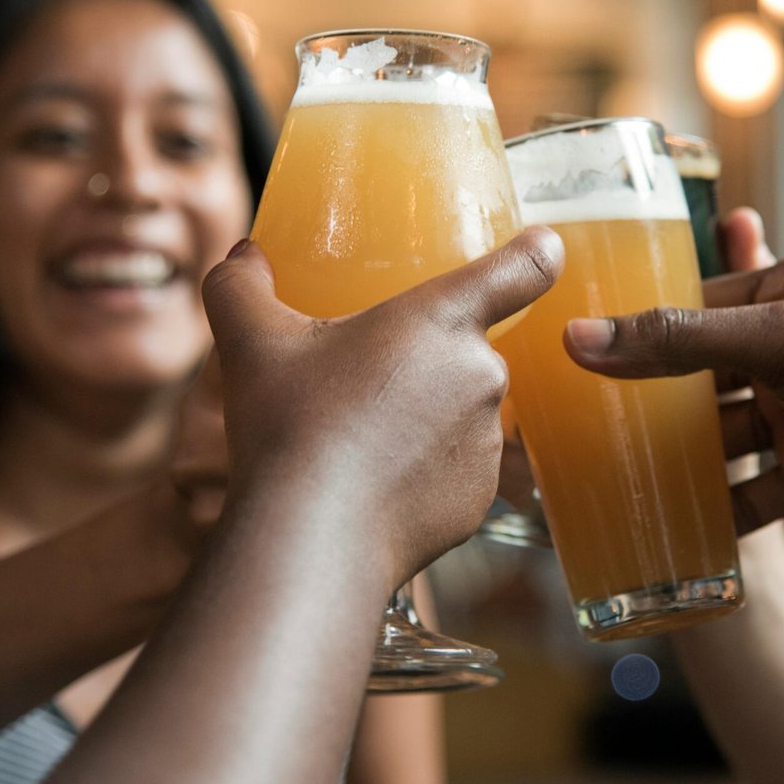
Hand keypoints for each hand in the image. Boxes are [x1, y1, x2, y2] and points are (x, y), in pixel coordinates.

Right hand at [196, 228, 562, 584]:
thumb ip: (240, 285)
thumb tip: (242, 256)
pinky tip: (372, 484)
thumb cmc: (290, 426)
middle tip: (361, 384)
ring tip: (358, 440)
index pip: (520, 269)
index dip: (536, 252)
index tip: (542, 247)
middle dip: (422, 363)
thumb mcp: (251, 341)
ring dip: (424, 419)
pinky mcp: (480, 499)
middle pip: (465, 351)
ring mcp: (487, 442)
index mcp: (442, 319)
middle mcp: (482, 375)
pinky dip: (423, 474)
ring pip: (459, 414)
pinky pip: (455, 471)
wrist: (312, 536)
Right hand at [564, 248, 783, 562]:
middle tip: (583, 418)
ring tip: (615, 475)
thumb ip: (684, 339)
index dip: (643, 320)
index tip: (577, 347)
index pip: (704, 295)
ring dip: (682, 456)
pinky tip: (676, 526)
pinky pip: (754, 484)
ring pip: (726, 430)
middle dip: (653, 395)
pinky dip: (720, 505)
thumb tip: (582, 337)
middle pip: (707, 366)